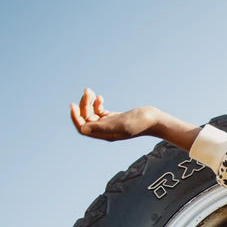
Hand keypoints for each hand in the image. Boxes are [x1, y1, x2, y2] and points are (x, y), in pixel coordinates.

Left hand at [69, 88, 200, 150]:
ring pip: (91, 113)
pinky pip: (99, 111)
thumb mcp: (119, 124)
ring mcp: (110, 124)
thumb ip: (101, 127)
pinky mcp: (114, 117)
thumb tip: (82, 129)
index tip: (73, 104)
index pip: (83, 128)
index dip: (75, 117)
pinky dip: (96, 103)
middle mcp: (105, 130)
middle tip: (87, 91)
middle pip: (86, 118)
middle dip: (83, 104)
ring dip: (89, 101)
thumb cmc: (140, 123)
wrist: (154, 120)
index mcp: (105, 134)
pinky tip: (100, 97)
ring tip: (90, 91)